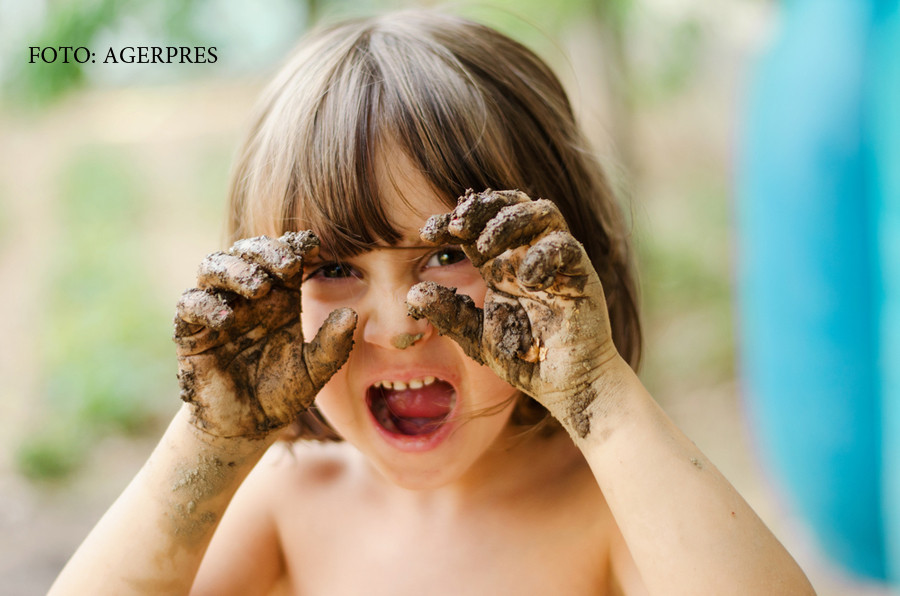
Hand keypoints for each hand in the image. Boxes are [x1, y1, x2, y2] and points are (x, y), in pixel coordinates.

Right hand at [173, 232, 356, 438]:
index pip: (284, 256)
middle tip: (287, 264)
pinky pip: (189, 304)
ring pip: (213, 267)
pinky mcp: (192, 332)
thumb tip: (350, 315)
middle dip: (265, 250)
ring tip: (258, 286)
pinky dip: (205, 304)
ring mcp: (218, 309)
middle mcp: (248, 297)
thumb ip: (332, 344)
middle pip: (247, 251)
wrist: (248, 427)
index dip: (296, 245)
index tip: (312, 246)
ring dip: (234, 269)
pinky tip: (226, 319)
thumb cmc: (283, 393)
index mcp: (280, 297)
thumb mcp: (315, 371)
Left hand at [406, 189, 617, 437]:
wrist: (565, 386)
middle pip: (510, 205)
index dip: (452, 220)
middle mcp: (527, 256)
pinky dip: (544, 255)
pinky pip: (565, 246)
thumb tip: (412, 292)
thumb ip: (449, 314)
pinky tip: (526, 280)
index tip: (427, 232)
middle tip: (457, 226)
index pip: (477, 227)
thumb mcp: (476, 336)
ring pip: (541, 211)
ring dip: (510, 221)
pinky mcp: (580, 275)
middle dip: (481, 208)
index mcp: (500, 266)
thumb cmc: (525, 359)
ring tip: (486, 247)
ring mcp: (556, 262)